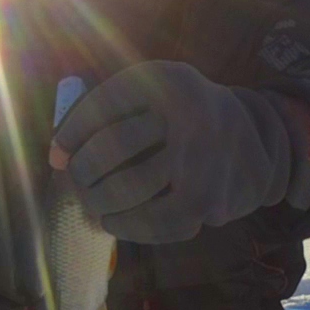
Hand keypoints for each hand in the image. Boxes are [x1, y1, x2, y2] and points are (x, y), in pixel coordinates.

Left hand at [50, 60, 299, 243]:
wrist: (254, 136)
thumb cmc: (183, 113)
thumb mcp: (152, 90)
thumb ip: (102, 111)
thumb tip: (55, 159)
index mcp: (171, 82)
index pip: (104, 103)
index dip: (72, 130)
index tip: (59, 152)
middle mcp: (191, 117)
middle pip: (113, 147)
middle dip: (84, 170)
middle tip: (78, 181)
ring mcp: (204, 161)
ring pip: (131, 189)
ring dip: (101, 201)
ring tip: (94, 203)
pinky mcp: (212, 201)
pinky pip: (159, 224)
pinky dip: (131, 227)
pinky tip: (117, 221)